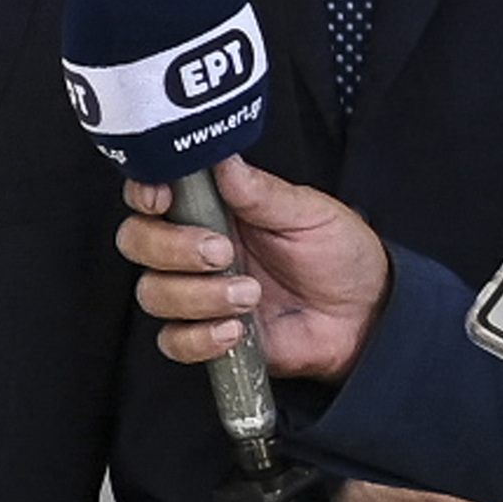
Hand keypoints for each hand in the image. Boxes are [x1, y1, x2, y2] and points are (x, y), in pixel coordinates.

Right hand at [122, 161, 389, 381]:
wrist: (365, 314)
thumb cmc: (339, 255)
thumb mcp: (308, 212)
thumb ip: (260, 191)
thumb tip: (222, 161)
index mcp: (214, 208)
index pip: (153, 193)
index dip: (144, 193)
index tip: (161, 199)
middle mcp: (194, 248)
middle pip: (137, 242)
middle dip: (170, 248)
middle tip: (221, 252)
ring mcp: (197, 293)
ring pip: (153, 293)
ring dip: (198, 295)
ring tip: (249, 295)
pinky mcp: (206, 337)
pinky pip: (174, 341)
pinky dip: (200, 337)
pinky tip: (236, 330)